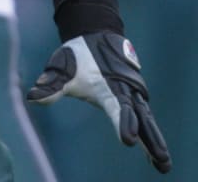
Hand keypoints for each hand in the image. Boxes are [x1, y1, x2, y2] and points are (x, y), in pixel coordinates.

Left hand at [27, 31, 171, 172]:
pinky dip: (151, 134)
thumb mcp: (61, 67)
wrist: (97, 33)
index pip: (118, 108)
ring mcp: (133, 94)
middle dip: (151, 139)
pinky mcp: (135, 96)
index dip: (124, 123)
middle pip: (141, 119)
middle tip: (162, 161)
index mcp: (109, 86)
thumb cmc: (78, 53)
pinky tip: (155, 154)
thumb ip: (51, 84)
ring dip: (155, 140)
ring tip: (164, 164)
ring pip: (146, 120)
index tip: (129, 141)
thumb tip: (33, 98)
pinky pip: (144, 117)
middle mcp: (126, 91)